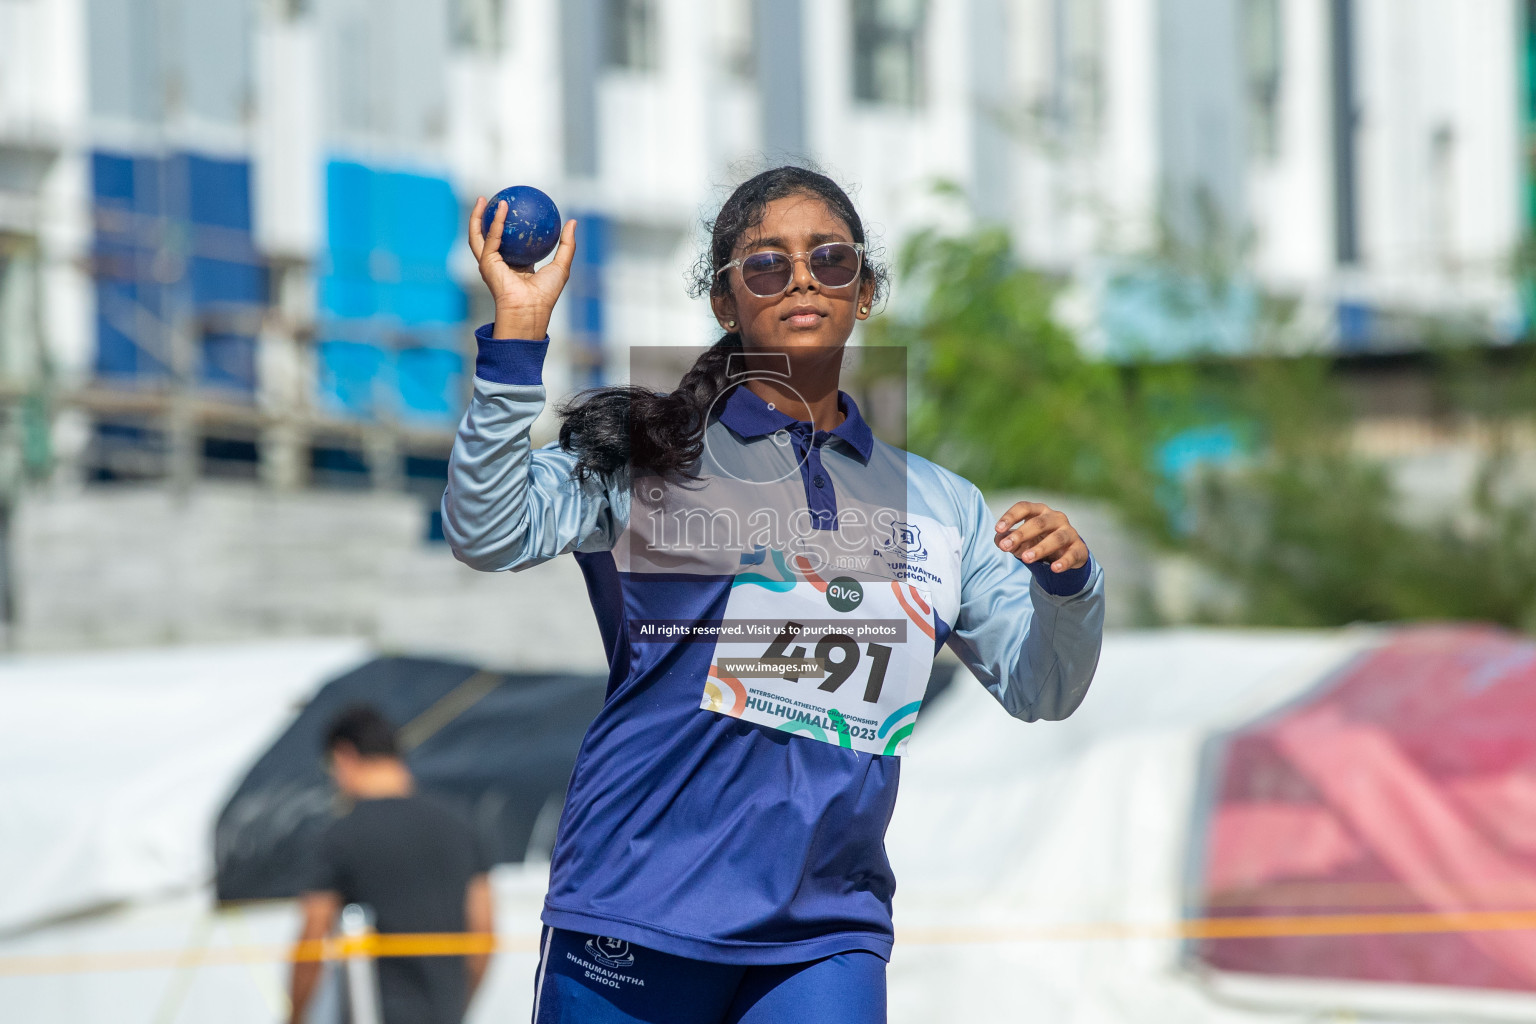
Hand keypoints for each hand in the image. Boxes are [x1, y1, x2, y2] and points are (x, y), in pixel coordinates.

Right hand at [468, 197, 576, 339]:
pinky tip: (501, 207)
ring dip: (477, 216)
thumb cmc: (546, 293)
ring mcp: (491, 264)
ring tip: (484, 198)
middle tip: (495, 199)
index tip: (516, 209)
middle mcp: (500, 264)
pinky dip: (495, 222)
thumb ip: (567, 244)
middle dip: (486, 218)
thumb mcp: (561, 265)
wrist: (531, 309)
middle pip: (489, 236)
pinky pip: (490, 237)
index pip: (511, 243)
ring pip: (478, 235)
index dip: (512, 226)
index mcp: (516, 267)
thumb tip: (572, 221)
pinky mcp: (486, 263)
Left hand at [994, 501, 1087, 572]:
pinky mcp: (1079, 548)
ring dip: (1040, 548)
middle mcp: (1056, 518)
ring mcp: (1069, 532)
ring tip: (1025, 559)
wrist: (1066, 553)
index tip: (997, 529)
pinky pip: (1072, 555)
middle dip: (1021, 534)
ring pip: (1056, 538)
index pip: (1024, 508)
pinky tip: (1054, 569)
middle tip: (1006, 546)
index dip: (1010, 516)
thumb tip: (999, 541)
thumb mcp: (1021, 540)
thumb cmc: (1038, 541)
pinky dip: (1063, 562)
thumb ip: (1008, 539)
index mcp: (1039, 511)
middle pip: (1038, 523)